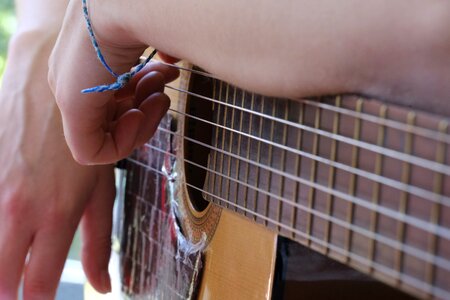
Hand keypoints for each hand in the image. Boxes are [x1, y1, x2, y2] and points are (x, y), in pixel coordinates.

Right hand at [0, 31, 114, 298]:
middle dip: (12, 293)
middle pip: (1, 281)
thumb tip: (104, 285)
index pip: (38, 285)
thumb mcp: (101, 190)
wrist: (44, 88)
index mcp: (55, 216)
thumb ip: (99, 242)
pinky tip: (8, 233)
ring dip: (1, 266)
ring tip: (16, 265)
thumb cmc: (82, 141)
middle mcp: (17, 211)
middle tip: (25, 291)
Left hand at [49, 0, 178, 164]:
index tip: (162, 85)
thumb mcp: (151, 43)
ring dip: (142, 122)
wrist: (131, 2)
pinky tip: (139, 113)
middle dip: (145, 112)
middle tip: (162, 94)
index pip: (113, 99)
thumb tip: (171, 61)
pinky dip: (124, 142)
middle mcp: (76, 79)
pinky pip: (92, 151)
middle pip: (111, 119)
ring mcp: (71, 93)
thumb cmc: (147, 16)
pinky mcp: (73, 108)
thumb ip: (155, 61)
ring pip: (105, 136)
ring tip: (159, 97)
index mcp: (90, 63)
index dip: (142, 100)